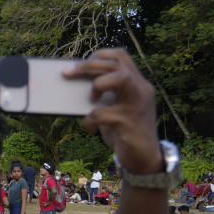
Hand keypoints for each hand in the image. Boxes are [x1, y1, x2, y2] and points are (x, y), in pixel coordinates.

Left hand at [65, 49, 161, 173]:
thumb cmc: (125, 131)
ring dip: (98, 84)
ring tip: (91, 98)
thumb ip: (104, 96)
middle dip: (88, 66)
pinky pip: (102, 113)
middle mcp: (141, 90)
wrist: (145, 159)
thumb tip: (74, 85)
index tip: (81, 64)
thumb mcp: (115, 109)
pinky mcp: (129, 123)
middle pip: (116, 64)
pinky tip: (91, 128)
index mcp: (137, 84)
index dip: (100, 55)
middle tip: (68, 74)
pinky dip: (90, 120)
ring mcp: (137, 105)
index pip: (121, 56)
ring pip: (120, 78)